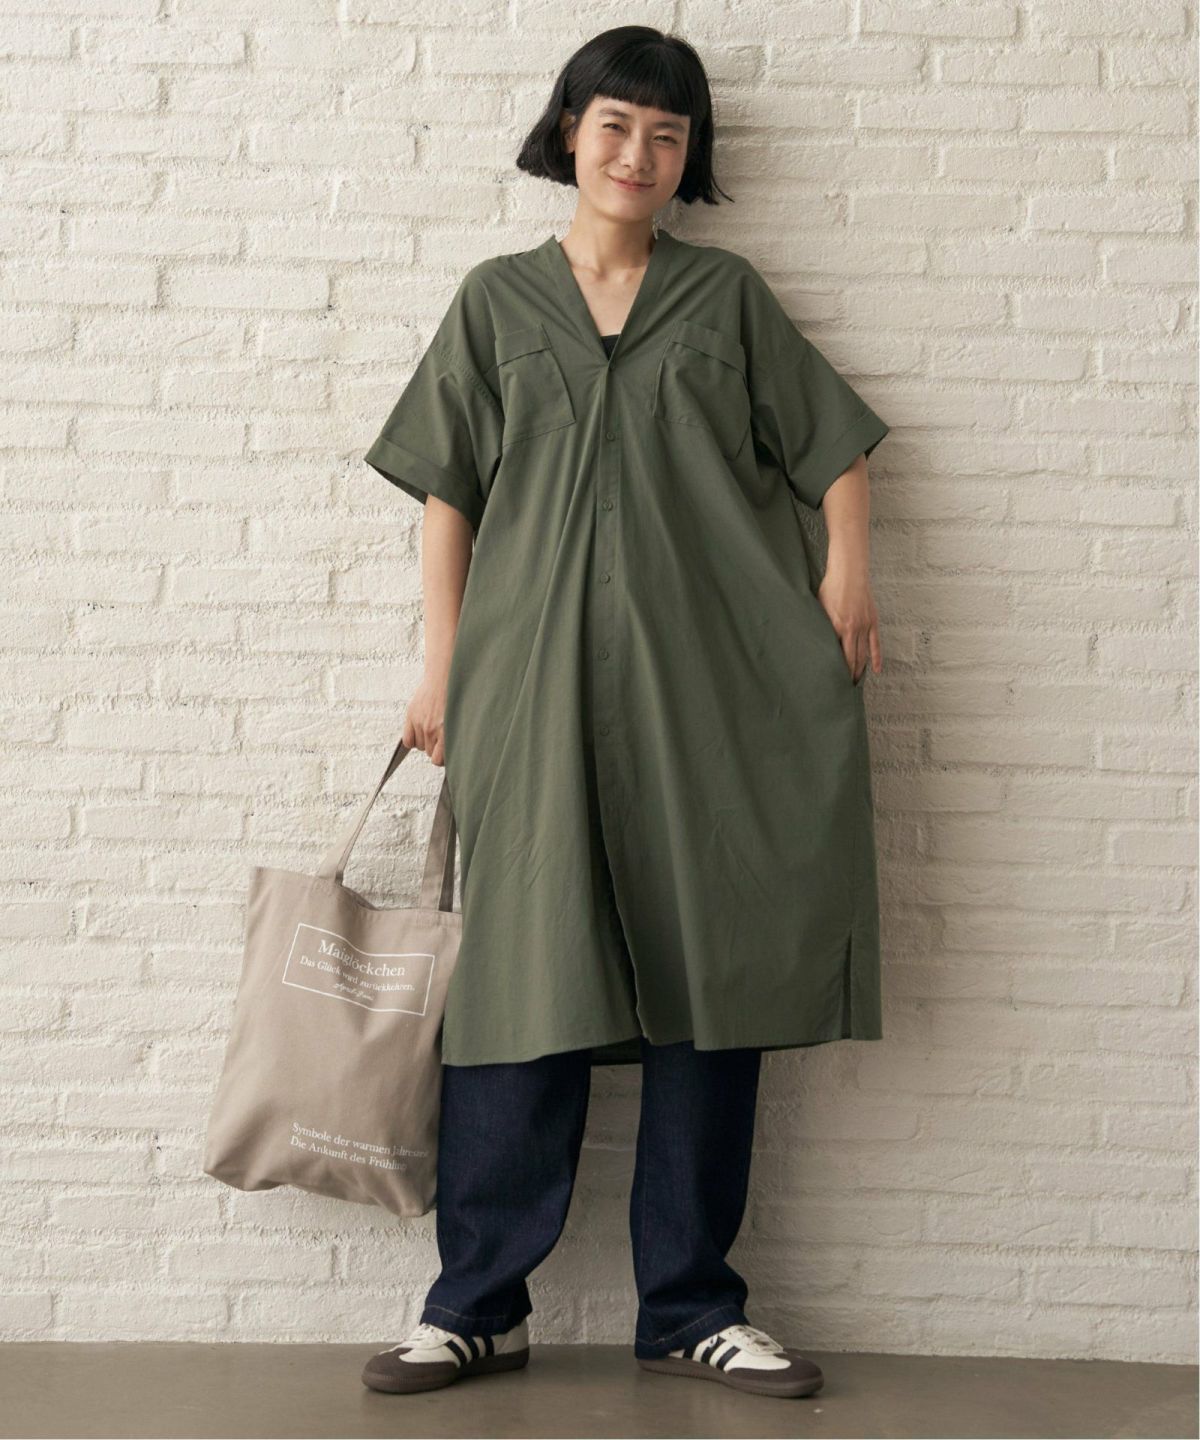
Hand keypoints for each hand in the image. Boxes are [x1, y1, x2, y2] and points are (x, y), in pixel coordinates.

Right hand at [402, 669, 449, 766]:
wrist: (446, 677)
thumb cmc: (457, 699)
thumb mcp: (463, 720)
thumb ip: (456, 737)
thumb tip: (456, 755)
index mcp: (447, 732)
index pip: (438, 760)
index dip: (442, 759)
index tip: (446, 753)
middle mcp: (432, 729)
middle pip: (430, 753)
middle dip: (436, 748)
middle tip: (442, 737)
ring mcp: (420, 723)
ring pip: (420, 747)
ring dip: (426, 742)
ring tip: (434, 730)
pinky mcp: (411, 716)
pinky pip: (408, 740)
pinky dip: (413, 740)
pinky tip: (421, 733)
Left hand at [816, 565, 882, 685]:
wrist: (849, 572)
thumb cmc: (830, 588)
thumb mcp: (819, 607)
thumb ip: (820, 625)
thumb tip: (814, 641)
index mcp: (836, 627)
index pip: (836, 655)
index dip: (834, 670)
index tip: (831, 681)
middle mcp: (852, 629)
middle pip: (851, 659)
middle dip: (848, 675)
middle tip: (843, 688)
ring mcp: (864, 626)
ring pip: (863, 654)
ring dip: (860, 669)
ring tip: (855, 682)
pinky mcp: (872, 621)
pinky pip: (875, 644)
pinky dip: (876, 658)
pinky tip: (875, 670)